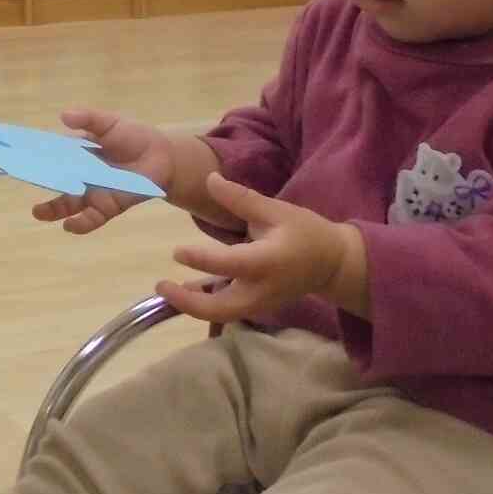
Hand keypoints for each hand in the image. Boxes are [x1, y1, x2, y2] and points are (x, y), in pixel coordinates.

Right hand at [30, 108, 197, 232]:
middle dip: (37, 183)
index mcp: (76, 153)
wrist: (162, 156)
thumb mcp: (109, 122)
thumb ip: (88, 119)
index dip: (33, 156)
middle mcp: (80, 175)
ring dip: (52, 210)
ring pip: (68, 204)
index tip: (15, 155)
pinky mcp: (109, 206)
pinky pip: (92, 218)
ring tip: (37, 213)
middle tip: (19, 181)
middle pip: (54, 182)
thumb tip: (63, 116)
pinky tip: (69, 226)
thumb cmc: (133, 136)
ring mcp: (93, 192)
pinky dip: (80, 223)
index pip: (50, 156)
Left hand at [159, 173, 369, 322]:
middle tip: (161, 285)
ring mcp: (259, 304)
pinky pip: (227, 312)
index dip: (202, 259)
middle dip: (188, 303)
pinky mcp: (257, 308)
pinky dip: (205, 304)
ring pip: (221, 315)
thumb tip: (209, 179)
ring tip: (167, 289)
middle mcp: (261, 289)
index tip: (177, 251)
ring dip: (192, 306)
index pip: (231, 264)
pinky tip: (186, 289)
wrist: (331, 264)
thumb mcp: (276, 210)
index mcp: (267, 261)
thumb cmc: (305, 232)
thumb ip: (241, 199)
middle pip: (221, 308)